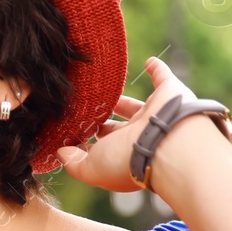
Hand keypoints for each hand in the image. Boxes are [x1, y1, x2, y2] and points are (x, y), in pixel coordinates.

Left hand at [55, 56, 194, 191]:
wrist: (168, 144)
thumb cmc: (128, 160)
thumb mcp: (91, 168)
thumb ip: (74, 163)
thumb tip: (62, 153)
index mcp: (122, 154)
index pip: (102, 148)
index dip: (87, 143)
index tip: (69, 134)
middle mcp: (138, 136)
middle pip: (115, 128)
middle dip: (100, 121)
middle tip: (81, 110)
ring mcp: (154, 115)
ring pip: (133, 106)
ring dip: (118, 99)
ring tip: (100, 90)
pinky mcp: (169, 94)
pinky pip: (163, 77)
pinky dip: (157, 69)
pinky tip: (149, 61)